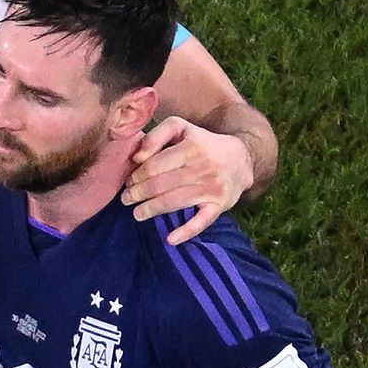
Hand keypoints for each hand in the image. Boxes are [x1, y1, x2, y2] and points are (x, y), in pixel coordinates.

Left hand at [121, 116, 253, 245]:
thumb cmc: (202, 142)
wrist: (240, 158)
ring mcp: (212, 188)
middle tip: (126, 199)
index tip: (128, 181)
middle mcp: (202, 167)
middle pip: (161, 185)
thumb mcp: (181, 128)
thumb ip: (157, 135)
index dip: (137, 176)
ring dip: (151, 210)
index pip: (154, 165)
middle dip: (138, 194)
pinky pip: (201, 222)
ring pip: (174, 202)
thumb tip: (137, 157)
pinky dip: (186, 232)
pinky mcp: (219, 205)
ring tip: (136, 214)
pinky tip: (170, 240)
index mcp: (191, 147)